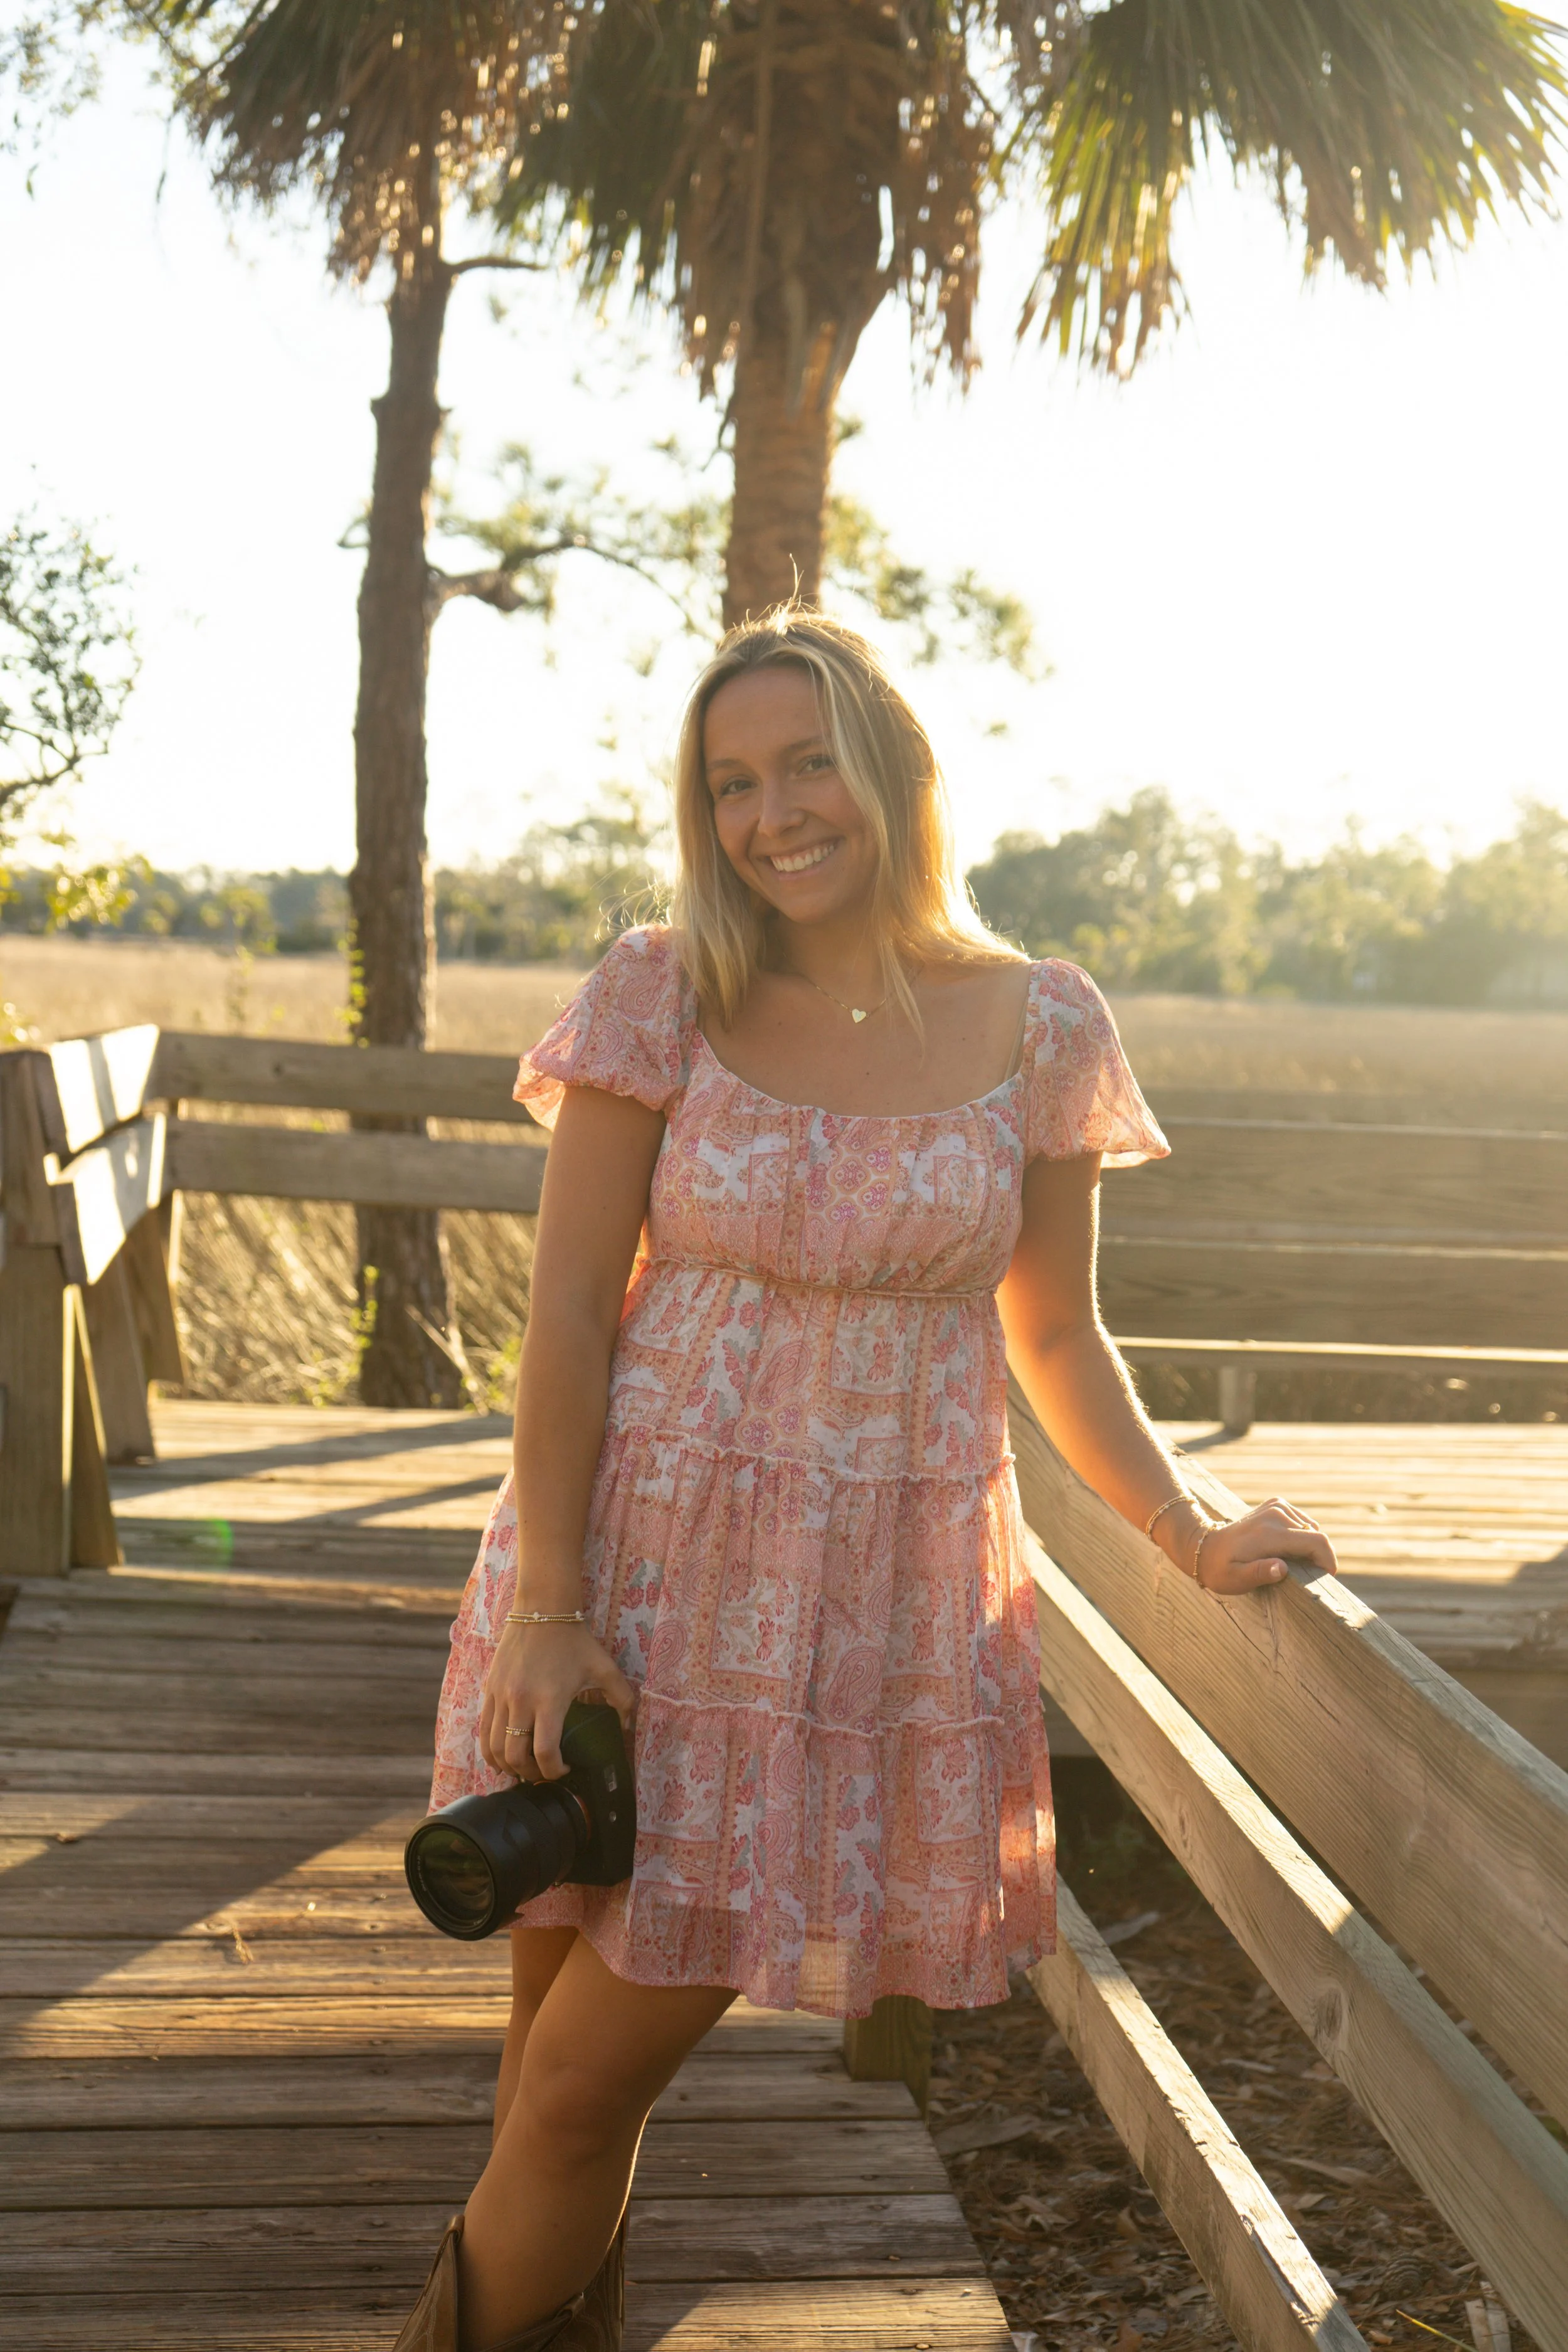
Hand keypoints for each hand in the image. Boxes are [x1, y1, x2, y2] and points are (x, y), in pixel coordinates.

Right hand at [479, 1621, 635, 1781]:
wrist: (542, 1610)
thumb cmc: (574, 1640)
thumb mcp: (604, 1667)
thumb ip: (622, 1698)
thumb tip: (627, 1726)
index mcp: (549, 1699)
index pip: (545, 1752)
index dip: (553, 1771)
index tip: (565, 1770)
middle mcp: (520, 1701)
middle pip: (515, 1756)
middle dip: (530, 1774)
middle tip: (543, 1773)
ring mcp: (500, 1696)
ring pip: (494, 1748)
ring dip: (507, 1765)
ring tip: (522, 1768)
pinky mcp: (489, 1689)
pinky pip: (482, 1730)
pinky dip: (489, 1749)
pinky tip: (502, 1755)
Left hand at [1190, 1497, 1336, 1594]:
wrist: (1204, 1547)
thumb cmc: (1220, 1569)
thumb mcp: (1236, 1579)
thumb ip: (1259, 1574)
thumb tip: (1282, 1568)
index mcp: (1269, 1533)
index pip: (1316, 1542)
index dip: (1328, 1561)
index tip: (1326, 1579)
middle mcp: (1276, 1514)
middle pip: (1316, 1536)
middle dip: (1318, 1557)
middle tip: (1304, 1576)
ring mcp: (1276, 1505)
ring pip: (1311, 1528)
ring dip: (1309, 1547)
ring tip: (1292, 1563)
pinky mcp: (1276, 1504)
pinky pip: (1302, 1521)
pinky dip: (1301, 1536)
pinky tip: (1287, 1548)